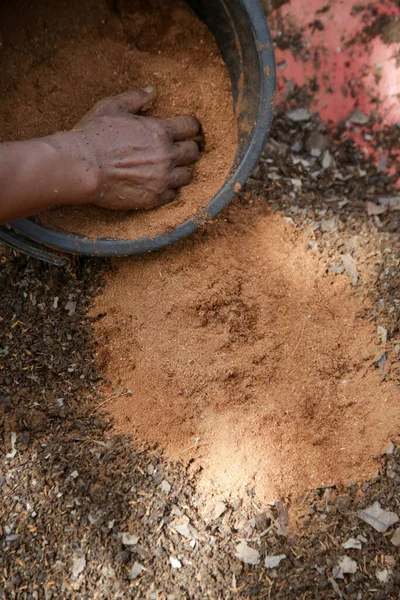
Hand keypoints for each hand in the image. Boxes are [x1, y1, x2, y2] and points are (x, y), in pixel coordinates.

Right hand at [74, 86, 200, 209]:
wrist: (83, 167)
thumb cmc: (95, 135)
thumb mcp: (113, 107)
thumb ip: (136, 98)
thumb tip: (152, 90)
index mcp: (160, 131)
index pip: (192, 127)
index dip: (190, 127)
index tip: (186, 130)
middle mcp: (167, 155)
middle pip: (194, 152)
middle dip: (188, 149)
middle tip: (179, 150)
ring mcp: (163, 179)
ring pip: (187, 176)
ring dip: (181, 171)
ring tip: (170, 169)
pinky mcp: (155, 198)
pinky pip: (174, 194)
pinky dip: (169, 189)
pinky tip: (159, 184)